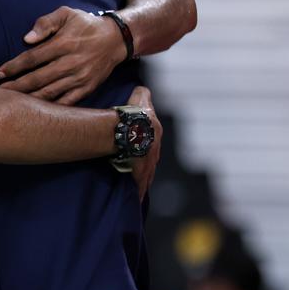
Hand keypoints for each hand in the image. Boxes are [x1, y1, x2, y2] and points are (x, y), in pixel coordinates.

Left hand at [0, 7, 127, 104]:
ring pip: (50, 92)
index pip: (33, 58)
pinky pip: (66, 102)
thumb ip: (45, 23)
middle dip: (16, 86)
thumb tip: (27, 38)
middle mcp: (71, 62)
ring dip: (29, 99)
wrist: (116, 39)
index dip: (14, 66)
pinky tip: (36, 111)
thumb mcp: (67, 13)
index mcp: (64, 43)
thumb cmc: (86, 25)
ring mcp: (80, 78)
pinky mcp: (87, 88)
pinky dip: (51, 108)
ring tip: (12, 103)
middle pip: (38, 78)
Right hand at [125, 86, 161, 200]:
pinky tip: (137, 200)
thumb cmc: (135, 112)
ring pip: (147, 175)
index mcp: (155, 132)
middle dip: (147, 168)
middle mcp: (155, 149)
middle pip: (151, 161)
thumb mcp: (140, 97)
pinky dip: (138, 191)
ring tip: (139, 193)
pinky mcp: (141, 172)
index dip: (147, 148)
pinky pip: (140, 184)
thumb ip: (142, 94)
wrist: (133, 128)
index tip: (142, 154)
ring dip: (143, 182)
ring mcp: (149, 162)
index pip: (152, 142)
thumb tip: (141, 89)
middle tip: (140, 175)